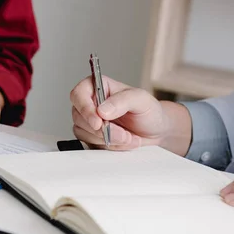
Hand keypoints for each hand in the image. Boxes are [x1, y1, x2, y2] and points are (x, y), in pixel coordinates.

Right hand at [69, 76, 191, 153]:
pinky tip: (123, 141)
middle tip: (124, 133)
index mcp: (99, 87)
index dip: (85, 109)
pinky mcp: (92, 137)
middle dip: (103, 130)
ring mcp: (89, 121)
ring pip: (84, 133)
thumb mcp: (141, 100)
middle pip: (80, 117)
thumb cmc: (148, 111)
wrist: (155, 130)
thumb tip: (102, 110)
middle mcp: (91, 103)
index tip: (98, 122)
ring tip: (128, 136)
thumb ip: (122, 101)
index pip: (78, 94)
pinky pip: (91, 144)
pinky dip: (110, 146)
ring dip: (109, 139)